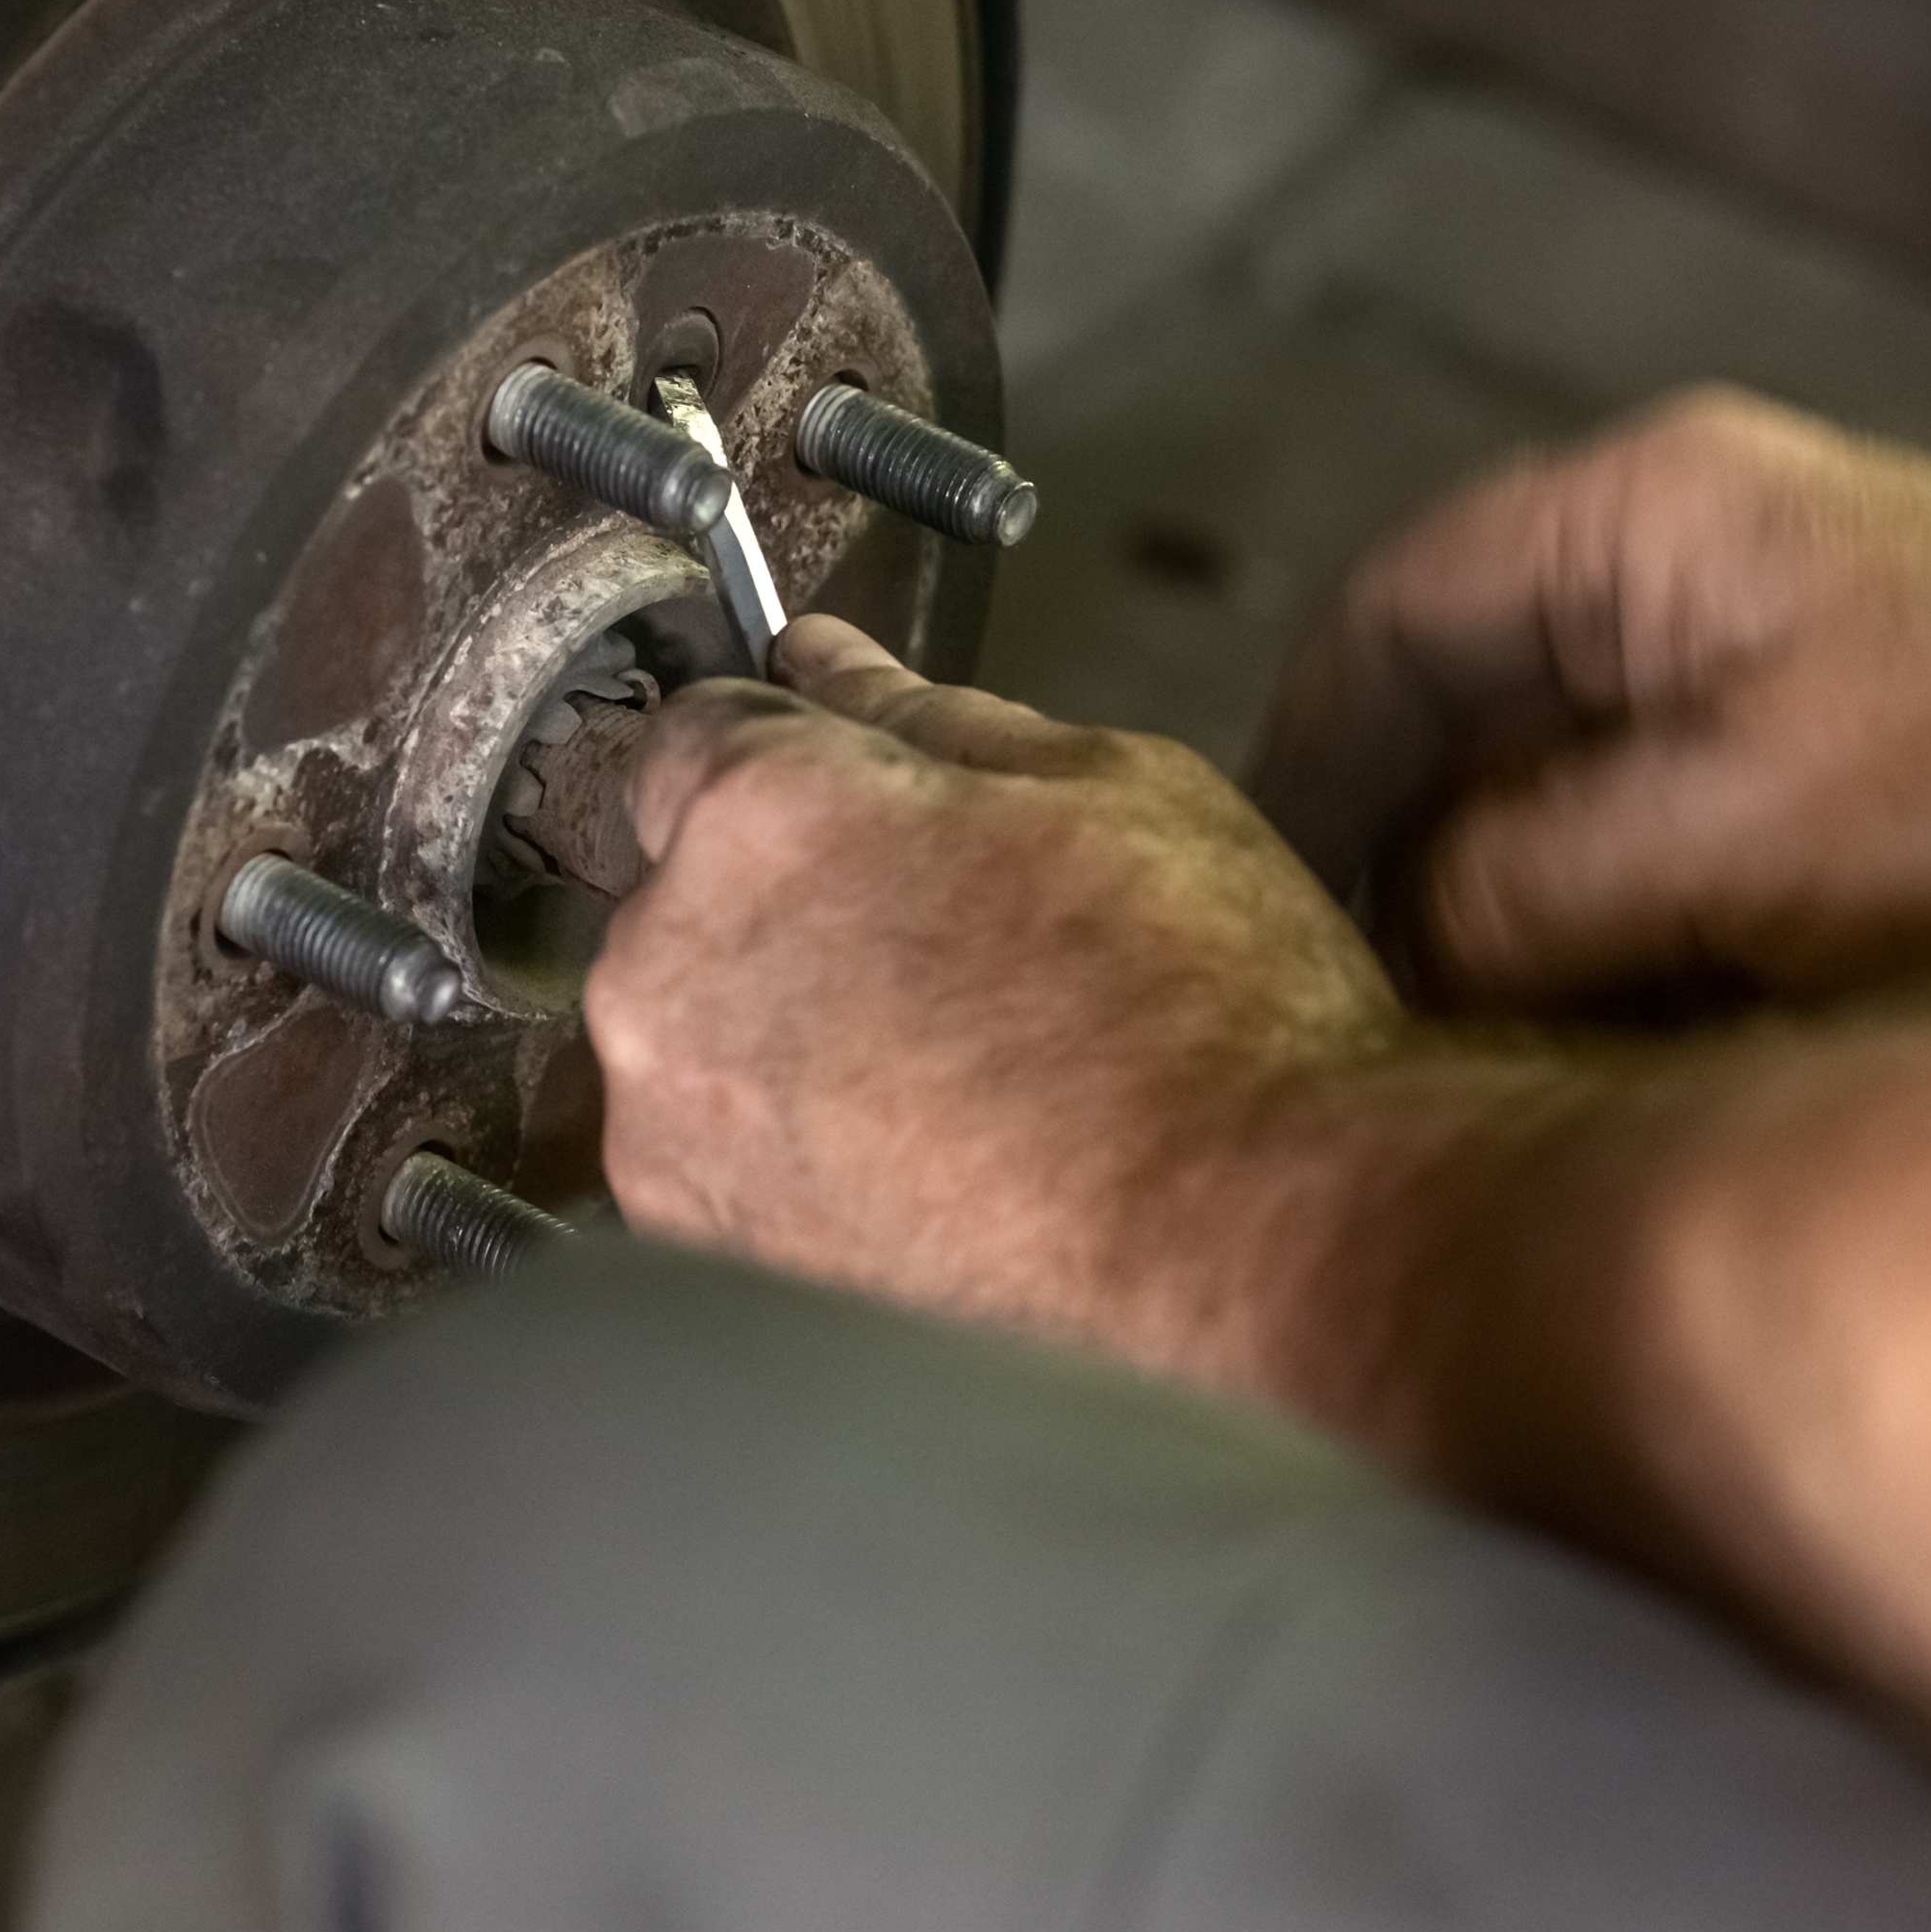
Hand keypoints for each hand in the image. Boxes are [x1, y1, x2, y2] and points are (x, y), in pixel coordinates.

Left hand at [587, 614, 1464, 1404]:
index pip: (700, 735)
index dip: (798, 764)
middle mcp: (670, 970)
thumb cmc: (1213, 1028)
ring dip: (791, 1048)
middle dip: (796, 912)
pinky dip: (798, 1170)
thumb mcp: (1113, 789)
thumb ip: (928, 716)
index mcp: (762, 814)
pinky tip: (936, 1183)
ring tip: (963, 1092)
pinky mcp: (704, 1258)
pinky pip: (719, 1170)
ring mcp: (669, 1132)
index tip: (864, 808)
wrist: (1261, 1265)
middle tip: (963, 964)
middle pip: (691, 899)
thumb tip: (830, 666)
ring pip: (702, 1045)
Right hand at [1248, 391, 1930, 1007]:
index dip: (1305, 773)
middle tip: (1377, 1028)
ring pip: (1586, 814)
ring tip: (1513, 1069)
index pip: (1389, 624)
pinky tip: (1662, 1071)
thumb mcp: (1733, 854)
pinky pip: (1697, 868)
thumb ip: (1521, 893)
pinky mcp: (1878, 777)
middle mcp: (1716, 571)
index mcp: (1654, 519)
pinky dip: (1659, 962)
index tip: (1260, 917)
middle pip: (1477, 727)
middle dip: (1426, 879)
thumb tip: (1411, 956)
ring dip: (1548, 939)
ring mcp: (1802, 672)